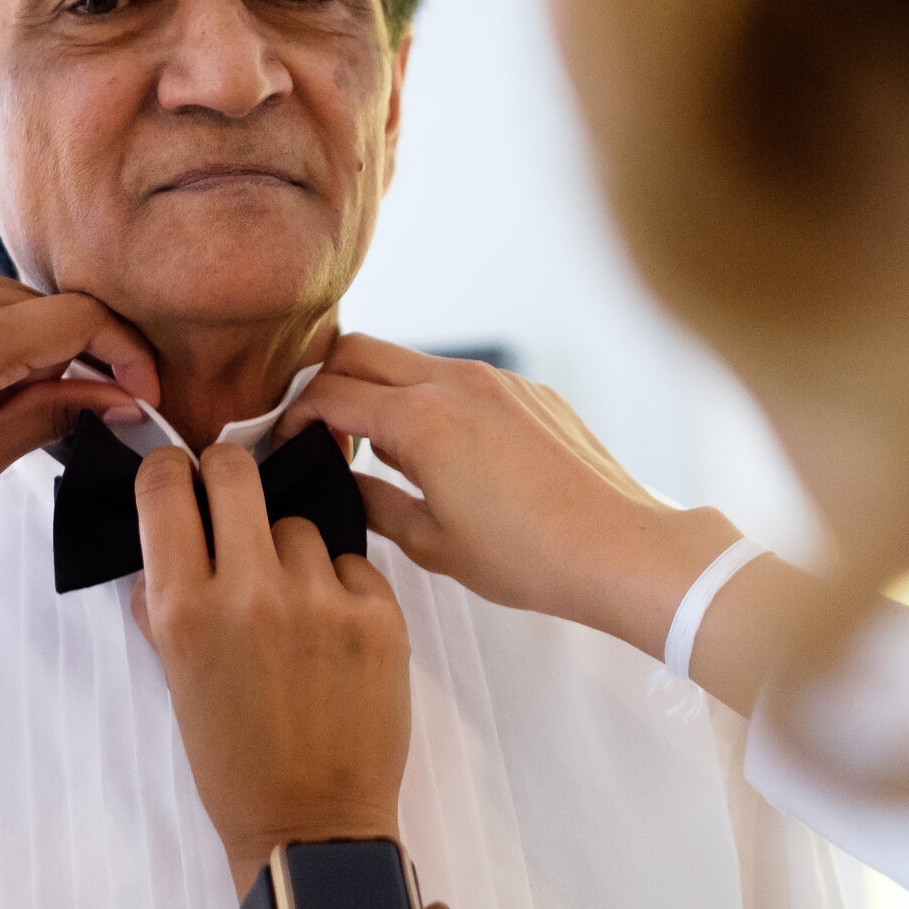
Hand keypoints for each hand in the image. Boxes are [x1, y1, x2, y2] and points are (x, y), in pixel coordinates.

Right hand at [130, 442, 410, 899]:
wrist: (312, 826)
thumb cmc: (232, 759)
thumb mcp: (175, 676)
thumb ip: (163, 600)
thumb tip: (165, 530)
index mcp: (183, 609)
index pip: (165, 485)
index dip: (171, 471)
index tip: (181, 481)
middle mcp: (248, 592)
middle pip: (236, 470)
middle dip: (230, 477)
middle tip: (235, 505)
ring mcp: (319, 601)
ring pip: (299, 523)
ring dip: (291, 551)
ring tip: (293, 609)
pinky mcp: (380, 615)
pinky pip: (351, 563)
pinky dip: (341, 588)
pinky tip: (334, 636)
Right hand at [277, 334, 741, 661]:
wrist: (620, 549)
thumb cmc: (529, 557)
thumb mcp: (433, 544)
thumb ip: (374, 502)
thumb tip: (344, 482)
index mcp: (422, 419)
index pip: (329, 393)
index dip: (295, 416)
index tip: (288, 442)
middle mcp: (456, 382)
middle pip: (361, 351)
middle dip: (329, 383)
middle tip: (324, 432)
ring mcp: (497, 380)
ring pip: (413, 360)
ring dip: (383, 389)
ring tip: (385, 449)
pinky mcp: (529, 391)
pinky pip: (462, 378)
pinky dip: (434, 399)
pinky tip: (447, 453)